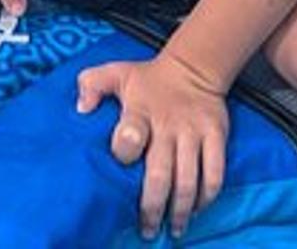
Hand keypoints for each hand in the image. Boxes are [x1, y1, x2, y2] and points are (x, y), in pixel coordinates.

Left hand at [76, 53, 229, 239]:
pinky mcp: (216, 136)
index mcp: (140, 110)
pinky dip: (207, 196)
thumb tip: (81, 109)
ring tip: (174, 229)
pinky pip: (215, 173)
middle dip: (152, 206)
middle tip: (147, 229)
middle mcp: (168, 125)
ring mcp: (193, 133)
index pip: (131, 135)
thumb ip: (92, 85)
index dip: (125, 152)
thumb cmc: (147, 79)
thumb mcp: (116, 73)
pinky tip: (197, 210)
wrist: (192, 67)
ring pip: (189, 179)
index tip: (121, 168)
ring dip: (181, 209)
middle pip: (161, 173)